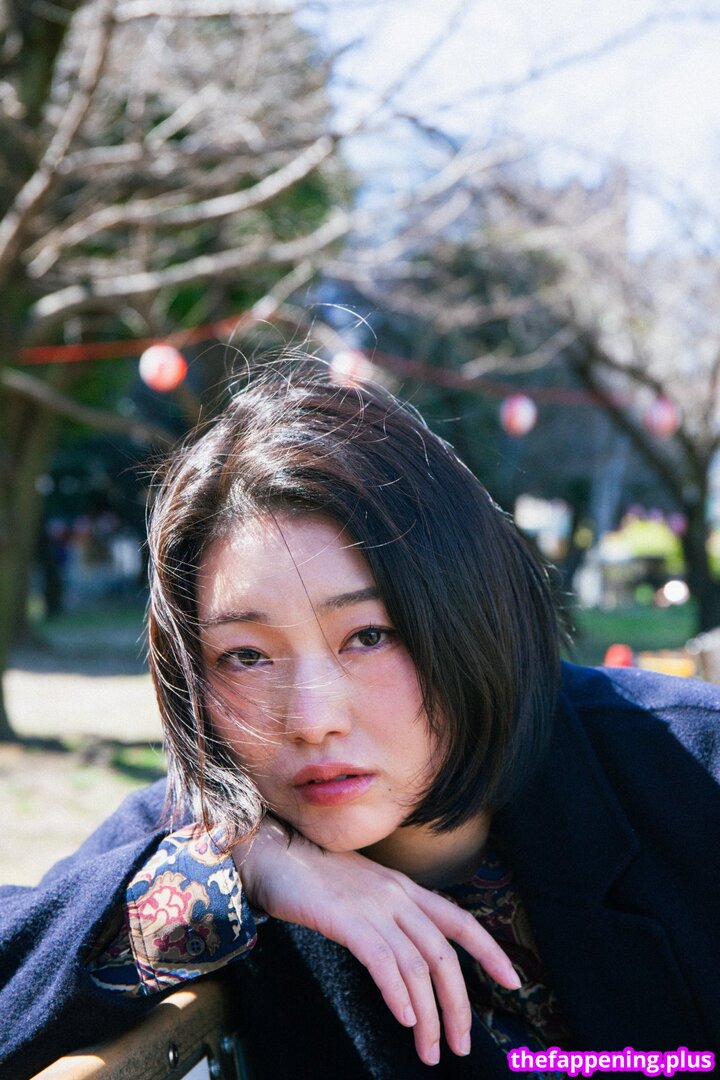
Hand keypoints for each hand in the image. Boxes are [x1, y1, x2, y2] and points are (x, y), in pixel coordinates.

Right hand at [233, 818, 519, 1066]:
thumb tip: (410, 961)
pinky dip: (398, 993)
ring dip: (428, 1015)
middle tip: (459, 1045)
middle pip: (443, 956)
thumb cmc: (313, 877)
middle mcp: (397, 896)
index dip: (490, 952)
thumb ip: (390, 917)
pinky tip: (405, 1019)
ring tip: (429, 1050)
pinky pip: (382, 961)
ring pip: (417, 966)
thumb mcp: (364, 891)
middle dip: (458, 1006)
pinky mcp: (345, 919)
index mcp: (405, 889)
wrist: (273, 854)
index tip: (513, 981)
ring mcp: (373, 906)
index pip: (460, 922)